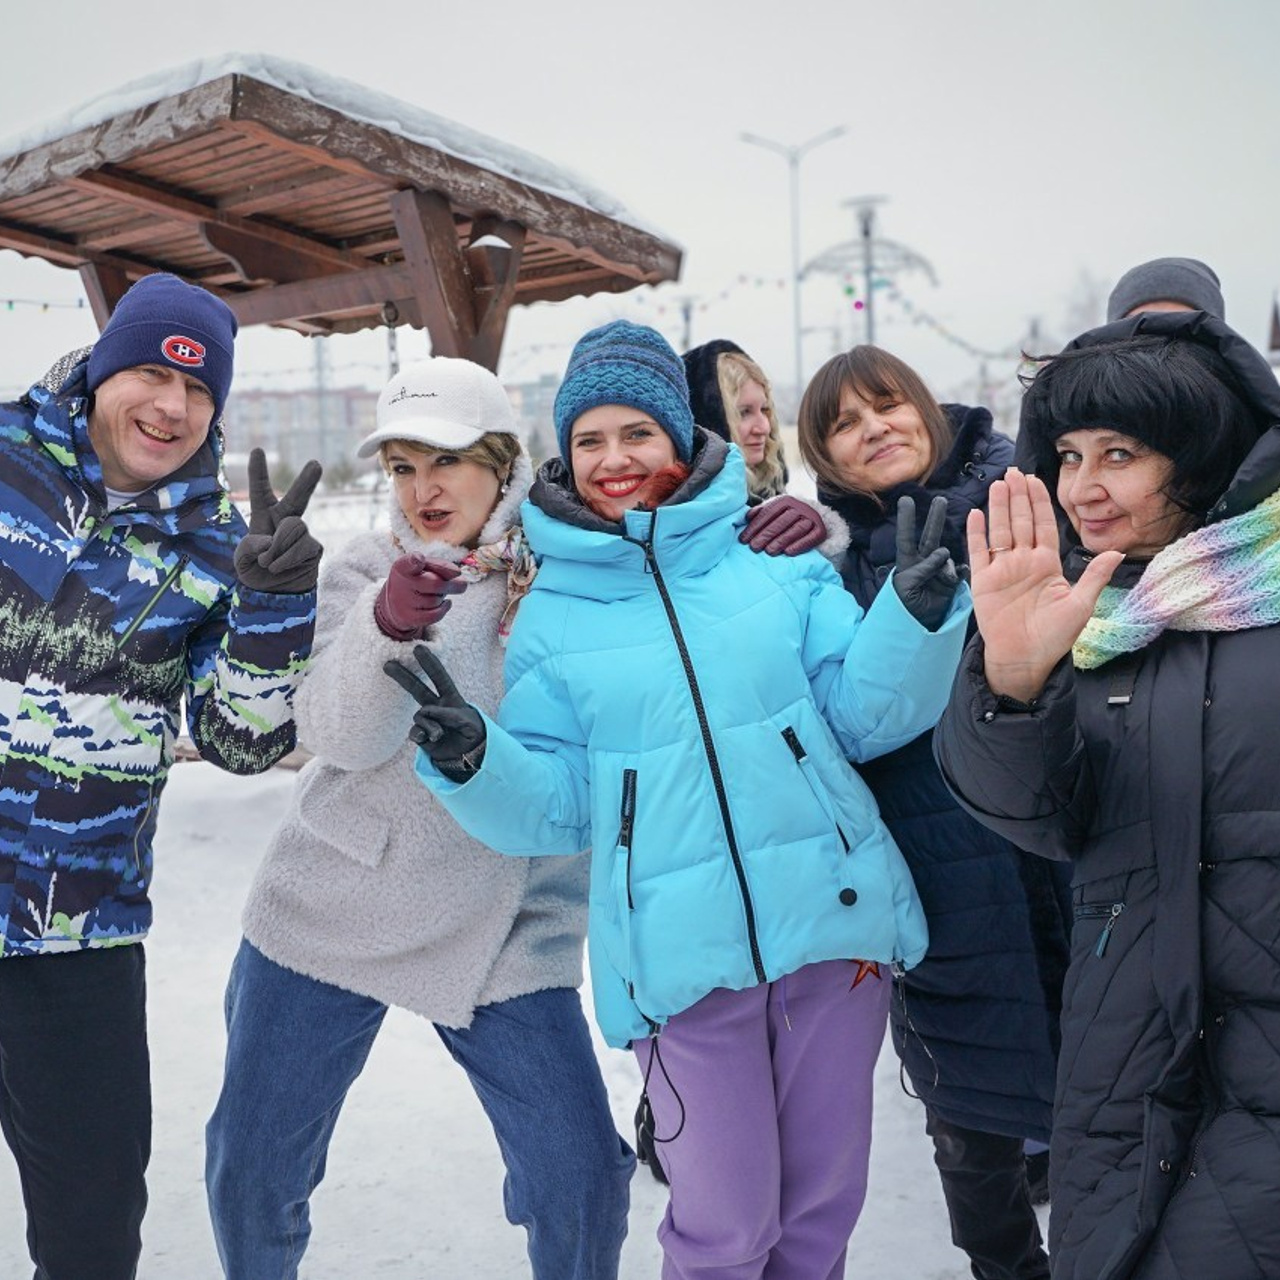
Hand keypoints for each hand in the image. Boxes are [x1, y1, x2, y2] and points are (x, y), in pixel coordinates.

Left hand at [234, 449, 323, 593]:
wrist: (274, 595)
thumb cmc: (254, 571)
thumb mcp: (240, 559)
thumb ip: (250, 545)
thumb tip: (271, 540)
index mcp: (263, 517)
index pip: (261, 492)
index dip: (258, 472)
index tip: (257, 450)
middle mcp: (284, 521)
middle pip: (297, 498)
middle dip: (306, 481)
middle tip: (316, 464)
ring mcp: (302, 534)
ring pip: (294, 527)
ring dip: (279, 546)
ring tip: (269, 563)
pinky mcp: (314, 549)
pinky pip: (303, 545)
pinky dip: (286, 558)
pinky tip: (279, 567)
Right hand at [375, 555, 466, 639]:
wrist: (397, 602)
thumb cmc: (417, 579)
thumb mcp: (426, 568)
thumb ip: (444, 568)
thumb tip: (462, 580)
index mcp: (403, 566)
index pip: (409, 563)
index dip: (415, 561)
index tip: (419, 559)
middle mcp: (400, 583)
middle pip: (435, 584)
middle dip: (452, 585)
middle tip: (462, 585)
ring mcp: (403, 602)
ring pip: (436, 601)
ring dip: (443, 597)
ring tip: (437, 593)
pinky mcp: (408, 618)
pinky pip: (435, 615)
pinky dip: (444, 609)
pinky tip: (444, 604)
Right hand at [383, 643, 485, 773]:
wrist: (470, 756)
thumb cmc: (474, 734)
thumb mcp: (470, 723)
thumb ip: (451, 715)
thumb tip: (428, 712)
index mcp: (452, 699)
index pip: (440, 678)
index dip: (430, 664)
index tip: (418, 648)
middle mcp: (437, 707)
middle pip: (417, 689)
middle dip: (403, 676)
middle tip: (387, 664)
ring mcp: (428, 721)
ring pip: (420, 716)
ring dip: (429, 725)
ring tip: (440, 735)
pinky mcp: (422, 736)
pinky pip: (415, 732)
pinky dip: (421, 734)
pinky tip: (428, 739)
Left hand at [739, 496, 826, 555]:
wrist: (811, 521)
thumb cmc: (784, 519)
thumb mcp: (773, 512)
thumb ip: (759, 513)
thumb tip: (747, 517)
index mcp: (785, 500)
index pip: (768, 513)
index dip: (755, 526)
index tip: (743, 540)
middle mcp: (800, 507)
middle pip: (781, 521)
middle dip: (766, 535)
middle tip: (754, 547)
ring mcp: (812, 518)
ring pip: (796, 529)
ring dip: (781, 541)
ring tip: (769, 551)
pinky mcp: (821, 530)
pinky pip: (811, 538)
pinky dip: (800, 545)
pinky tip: (788, 553)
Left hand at [892, 495, 961, 630]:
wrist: (917, 627)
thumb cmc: (903, 609)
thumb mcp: (908, 588)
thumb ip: (923, 569)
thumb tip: (943, 553)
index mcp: (907, 564)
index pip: (906, 538)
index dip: (906, 519)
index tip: (906, 500)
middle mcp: (924, 564)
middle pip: (930, 537)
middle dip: (935, 518)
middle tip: (941, 499)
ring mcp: (938, 572)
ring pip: (946, 553)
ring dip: (949, 551)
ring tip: (946, 570)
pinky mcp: (950, 583)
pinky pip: (958, 572)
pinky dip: (959, 572)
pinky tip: (955, 576)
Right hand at [969, 469, 1121, 700]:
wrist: (1026, 659)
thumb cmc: (1055, 637)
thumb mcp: (1081, 605)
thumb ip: (1095, 576)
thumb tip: (1118, 552)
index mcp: (1047, 564)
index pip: (1043, 525)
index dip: (1038, 502)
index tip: (1035, 480)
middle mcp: (1024, 562)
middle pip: (1019, 522)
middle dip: (1017, 496)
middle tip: (1013, 472)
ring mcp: (1002, 570)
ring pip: (999, 531)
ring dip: (998, 508)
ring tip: (997, 485)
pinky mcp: (983, 582)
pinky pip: (978, 553)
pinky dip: (976, 534)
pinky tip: (976, 514)